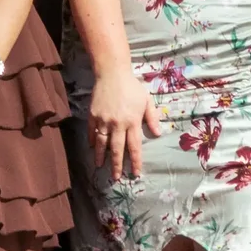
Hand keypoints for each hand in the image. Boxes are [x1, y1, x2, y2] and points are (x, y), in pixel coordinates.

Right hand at [86, 62, 161, 184]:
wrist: (112, 73)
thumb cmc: (132, 87)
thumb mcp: (146, 100)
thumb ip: (151, 118)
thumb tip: (157, 134)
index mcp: (132, 121)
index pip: (134, 146)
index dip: (135, 161)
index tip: (135, 173)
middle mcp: (118, 124)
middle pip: (117, 149)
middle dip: (117, 165)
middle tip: (116, 178)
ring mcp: (104, 120)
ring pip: (102, 143)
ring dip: (101, 156)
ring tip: (99, 166)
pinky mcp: (93, 115)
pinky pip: (92, 132)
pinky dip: (92, 141)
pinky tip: (92, 148)